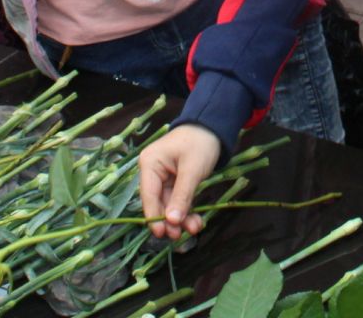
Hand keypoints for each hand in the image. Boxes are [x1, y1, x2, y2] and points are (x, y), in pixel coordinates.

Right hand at [139, 124, 223, 240]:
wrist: (213, 127)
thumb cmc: (200, 143)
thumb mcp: (192, 170)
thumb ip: (182, 196)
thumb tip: (171, 221)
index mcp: (150, 164)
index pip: (149, 195)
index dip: (154, 216)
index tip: (162, 233)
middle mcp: (152, 171)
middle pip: (158, 202)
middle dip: (170, 219)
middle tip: (181, 236)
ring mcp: (163, 177)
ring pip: (169, 204)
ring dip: (181, 218)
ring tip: (194, 229)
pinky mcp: (174, 181)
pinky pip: (178, 200)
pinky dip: (186, 210)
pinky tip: (195, 221)